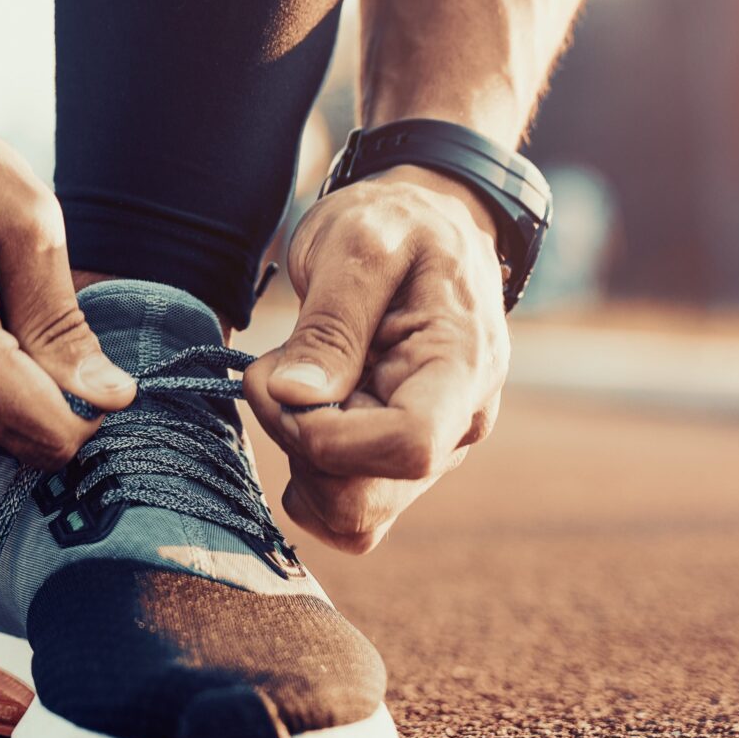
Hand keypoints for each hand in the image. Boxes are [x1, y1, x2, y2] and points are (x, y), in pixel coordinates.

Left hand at [240, 166, 508, 552]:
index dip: (329, 435)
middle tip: (276, 371)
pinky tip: (305, 406)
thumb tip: (296, 397)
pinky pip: (342, 509)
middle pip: (369, 500)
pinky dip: (306, 470)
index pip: (408, 447)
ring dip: (299, 457)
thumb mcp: (358, 245)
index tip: (286, 383)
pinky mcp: (397, 461)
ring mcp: (430, 452)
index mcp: (462, 369)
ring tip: (298, 378)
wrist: (427, 222)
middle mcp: (458, 425)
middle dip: (299, 445)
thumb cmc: (398, 223)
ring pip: (351, 515)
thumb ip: (330, 324)